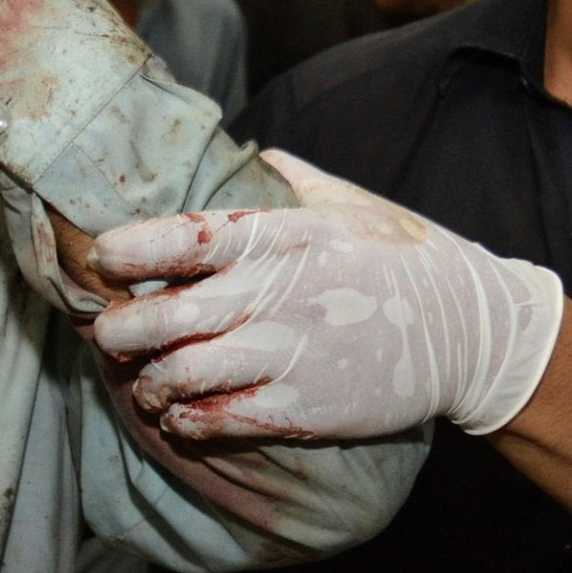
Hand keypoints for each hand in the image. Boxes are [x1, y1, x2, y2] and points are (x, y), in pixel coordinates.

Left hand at [89, 151, 565, 440]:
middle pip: (160, 316)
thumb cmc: (401, 260)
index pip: (182, 238)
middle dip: (118, 330)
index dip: (129, 252)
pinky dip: (186, 420)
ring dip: (149, 384)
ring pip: (178, 374)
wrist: (468, 333)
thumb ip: (293, 178)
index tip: (103, 260)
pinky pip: (217, 418)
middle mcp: (273, 293)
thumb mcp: (350, 203)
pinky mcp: (302, 408)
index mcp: (279, 237)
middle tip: (108, 336)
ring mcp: (286, 352)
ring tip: (148, 385)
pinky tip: (181, 415)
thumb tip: (258, 152)